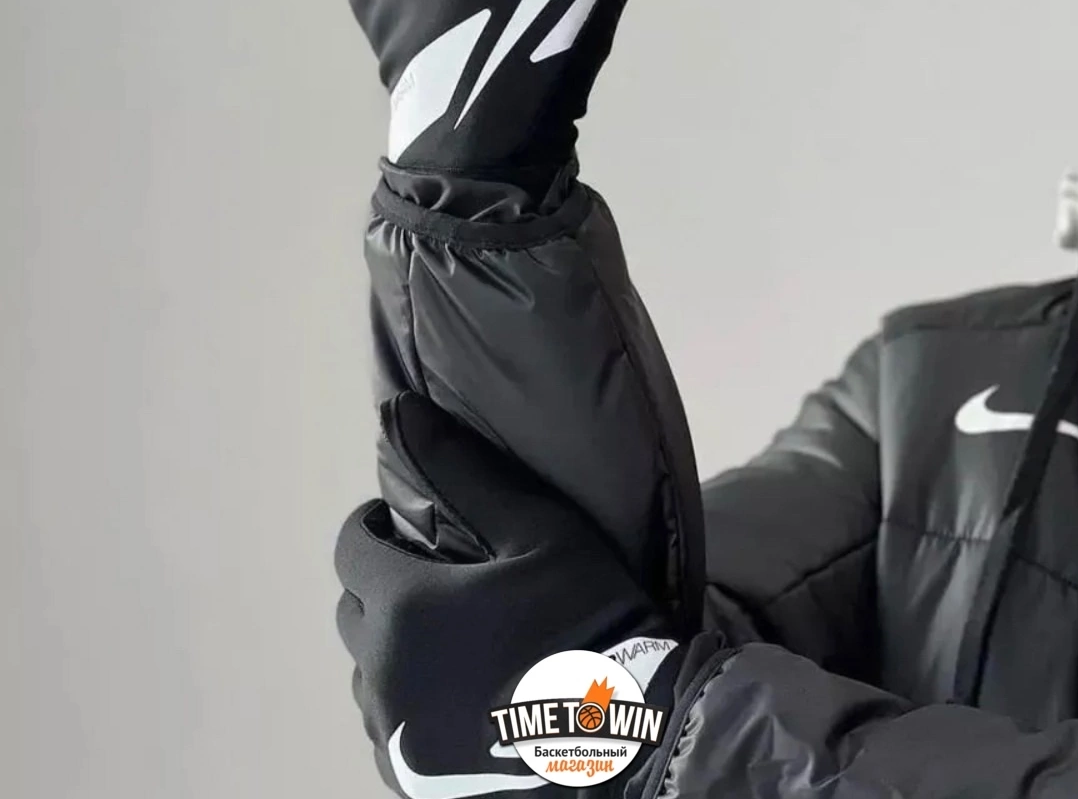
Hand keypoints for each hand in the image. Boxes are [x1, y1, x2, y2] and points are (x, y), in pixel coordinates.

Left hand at [335, 391, 677, 795]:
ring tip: (451, 638)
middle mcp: (381, 675)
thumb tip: (401, 412)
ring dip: (393, 645)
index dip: (376, 527)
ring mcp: (393, 738)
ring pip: (367, 672)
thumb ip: (464, 471)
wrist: (630, 746)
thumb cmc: (587, 624)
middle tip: (440, 578)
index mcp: (403, 608)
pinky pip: (388, 727)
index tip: (410, 524)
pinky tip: (458, 693)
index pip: (351, 548)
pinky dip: (409, 701)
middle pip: (354, 610)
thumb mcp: (540, 532)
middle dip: (385, 584)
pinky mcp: (410, 782)